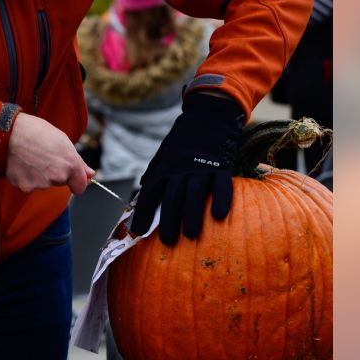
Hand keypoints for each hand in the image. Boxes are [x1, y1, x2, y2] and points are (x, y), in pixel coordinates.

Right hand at [4, 113, 93, 194]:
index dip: (77, 182)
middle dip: (55, 173)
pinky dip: (26, 177)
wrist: (10, 132)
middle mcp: (58, 177)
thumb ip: (78, 161)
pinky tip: (22, 163)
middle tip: (44, 156)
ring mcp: (41, 184)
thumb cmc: (36, 132)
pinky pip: (29, 185)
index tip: (72, 179)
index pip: (80, 187)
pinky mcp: (25, 186)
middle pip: (60, 183)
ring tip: (31, 157)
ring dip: (40, 175)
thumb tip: (89, 173)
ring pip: (44, 184)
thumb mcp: (63, 141)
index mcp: (71, 165)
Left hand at [130, 92, 243, 244]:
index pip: (150, 193)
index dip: (143, 213)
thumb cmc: (182, 144)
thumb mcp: (163, 156)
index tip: (138, 232)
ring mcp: (201, 168)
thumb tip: (141, 197)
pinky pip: (221, 184)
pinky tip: (218, 215)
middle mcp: (180, 170)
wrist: (207, 117)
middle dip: (168, 220)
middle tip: (168, 241)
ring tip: (191, 235)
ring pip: (194, 193)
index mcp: (164, 170)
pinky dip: (220, 199)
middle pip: (171, 197)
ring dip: (192, 215)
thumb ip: (154, 175)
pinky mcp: (221, 166)